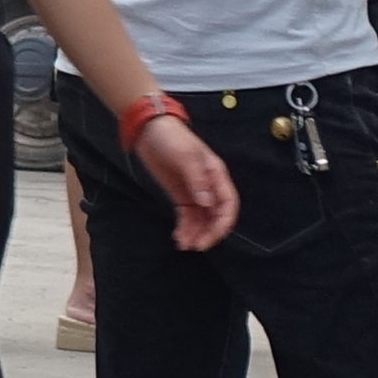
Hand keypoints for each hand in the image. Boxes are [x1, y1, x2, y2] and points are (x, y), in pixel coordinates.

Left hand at [139, 111, 241, 250]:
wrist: (149, 130)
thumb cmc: (171, 138)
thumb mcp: (185, 156)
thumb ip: (197, 180)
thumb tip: (208, 204)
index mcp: (217, 175)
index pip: (228, 204)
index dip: (223, 223)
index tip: (211, 237)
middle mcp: (210, 186)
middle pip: (217, 216)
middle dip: (209, 233)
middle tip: (196, 246)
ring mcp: (196, 192)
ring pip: (202, 220)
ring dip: (196, 234)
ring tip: (184, 245)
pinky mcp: (181, 196)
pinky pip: (188, 217)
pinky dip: (185, 228)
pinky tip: (178, 237)